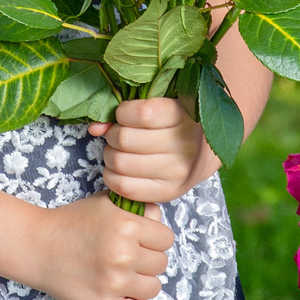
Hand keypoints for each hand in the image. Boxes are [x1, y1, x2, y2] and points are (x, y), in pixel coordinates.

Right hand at [29, 193, 172, 299]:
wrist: (38, 247)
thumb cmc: (72, 222)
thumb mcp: (106, 204)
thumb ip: (138, 210)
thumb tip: (159, 221)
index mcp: (127, 226)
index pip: (166, 239)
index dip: (154, 239)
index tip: (141, 241)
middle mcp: (124, 254)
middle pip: (161, 264)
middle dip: (147, 260)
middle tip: (128, 258)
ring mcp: (114, 283)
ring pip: (154, 288)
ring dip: (142, 283)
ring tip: (123, 276)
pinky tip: (121, 294)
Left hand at [90, 96, 208, 203]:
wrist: (203, 153)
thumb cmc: (175, 124)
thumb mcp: (158, 107)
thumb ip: (125, 111)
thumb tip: (95, 127)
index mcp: (183, 116)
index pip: (142, 113)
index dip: (124, 112)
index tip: (125, 113)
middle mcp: (184, 145)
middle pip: (125, 139)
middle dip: (114, 135)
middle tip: (120, 135)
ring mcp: (176, 172)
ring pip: (120, 163)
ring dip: (111, 155)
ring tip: (120, 151)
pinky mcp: (168, 192)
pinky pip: (124, 187)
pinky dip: (112, 176)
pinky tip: (120, 169)